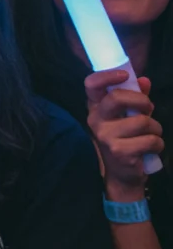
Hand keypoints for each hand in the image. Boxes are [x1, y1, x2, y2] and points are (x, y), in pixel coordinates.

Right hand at [86, 70, 163, 193]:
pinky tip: (150, 149)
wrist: (123, 173)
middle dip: (141, 101)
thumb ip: (136, 97)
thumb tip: (145, 81)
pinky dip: (157, 144)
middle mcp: (96, 119)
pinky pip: (150, 140)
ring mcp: (106, 136)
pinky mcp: (119, 151)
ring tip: (150, 135)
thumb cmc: (127, 138)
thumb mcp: (130, 115)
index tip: (125, 75)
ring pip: (142, 121)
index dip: (107, 75)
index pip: (91, 85)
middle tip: (148, 108)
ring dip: (155, 128)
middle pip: (117, 97)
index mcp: (96, 108)